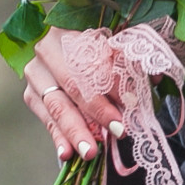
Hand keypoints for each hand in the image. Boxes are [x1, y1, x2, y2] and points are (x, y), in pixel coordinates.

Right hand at [20, 28, 124, 164]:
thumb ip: (129, 59)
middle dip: (97, 111)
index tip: (131, 103)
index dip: (112, 84)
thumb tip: (153, 79)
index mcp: (68, 32)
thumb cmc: (93, 45)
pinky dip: (58, 138)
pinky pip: (46, 120)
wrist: (60, 48)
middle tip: (118, 130)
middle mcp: (47, 51)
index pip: (92, 59)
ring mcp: (36, 75)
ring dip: (76, 131)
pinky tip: (67, 153)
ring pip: (57, 106)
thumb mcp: (111, 43)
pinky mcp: (32, 95)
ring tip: (91, 152)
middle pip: (73, 85)